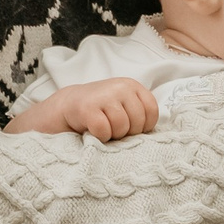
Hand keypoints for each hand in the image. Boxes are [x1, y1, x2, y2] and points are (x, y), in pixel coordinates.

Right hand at [5, 77, 158, 140]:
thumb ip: (139, 114)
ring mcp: (103, 95)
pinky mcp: (86, 107)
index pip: (152, 112)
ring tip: (100, 128)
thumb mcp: (122, 108)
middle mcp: (120, 86)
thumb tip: (161, 138)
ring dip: (111, 135)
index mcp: (132, 86)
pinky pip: (104, 132)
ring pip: (122, 128)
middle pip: (137, 123)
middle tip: (109, 128)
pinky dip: (98, 137)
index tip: (128, 128)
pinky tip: (90, 130)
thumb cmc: (97, 114)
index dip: (142, 127)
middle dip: (125, 133)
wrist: (62, 109)